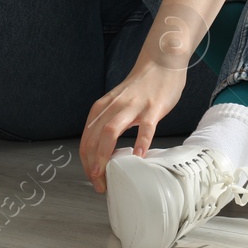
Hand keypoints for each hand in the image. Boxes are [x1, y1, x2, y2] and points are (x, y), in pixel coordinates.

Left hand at [79, 55, 188, 192]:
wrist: (161, 62)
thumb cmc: (140, 87)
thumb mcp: (117, 104)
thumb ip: (109, 123)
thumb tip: (104, 151)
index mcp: (102, 108)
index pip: (86, 140)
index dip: (86, 162)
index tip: (93, 177)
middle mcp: (113, 107)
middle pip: (94, 139)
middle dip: (92, 165)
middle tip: (99, 184)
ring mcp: (133, 106)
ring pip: (110, 132)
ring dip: (105, 156)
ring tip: (108, 175)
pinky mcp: (153, 107)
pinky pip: (145, 127)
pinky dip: (141, 143)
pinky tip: (140, 156)